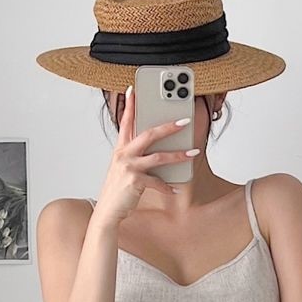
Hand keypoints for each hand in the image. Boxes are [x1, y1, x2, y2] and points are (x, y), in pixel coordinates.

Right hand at [91, 86, 195, 225]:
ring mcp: (129, 167)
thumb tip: (156, 148)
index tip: (133, 89)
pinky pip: (158, 182)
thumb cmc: (118, 189)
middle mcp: (123, 155)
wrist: (108, 211)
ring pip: (158, 157)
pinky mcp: (135, 182)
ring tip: (193, 153)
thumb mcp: (122, 168)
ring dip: (178, 155)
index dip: (130, 105)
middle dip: (168, 127)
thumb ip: (135, 155)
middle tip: (184, 121)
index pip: (125, 122)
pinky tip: (176, 189)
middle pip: (149, 134)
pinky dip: (168, 187)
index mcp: (120, 149)